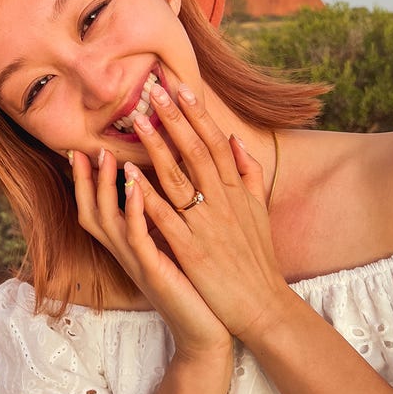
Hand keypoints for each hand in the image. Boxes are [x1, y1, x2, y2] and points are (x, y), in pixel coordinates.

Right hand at [72, 148, 231, 362]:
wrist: (208, 331)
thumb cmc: (195, 286)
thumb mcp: (174, 244)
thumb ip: (163, 217)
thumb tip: (163, 183)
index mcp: (132, 244)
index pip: (99, 206)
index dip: (88, 179)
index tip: (86, 147)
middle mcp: (128, 252)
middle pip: (91, 211)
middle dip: (85, 179)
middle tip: (84, 147)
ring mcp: (137, 262)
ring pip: (108, 221)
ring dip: (104, 187)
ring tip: (106, 155)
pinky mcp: (154, 272)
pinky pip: (136, 237)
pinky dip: (132, 210)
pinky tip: (136, 185)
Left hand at [126, 82, 289, 341]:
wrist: (263, 307)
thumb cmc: (257, 260)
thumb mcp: (258, 211)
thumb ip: (248, 173)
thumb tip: (236, 138)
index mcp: (236, 191)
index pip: (214, 142)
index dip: (197, 114)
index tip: (180, 87)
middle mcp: (222, 202)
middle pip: (196, 151)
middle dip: (174, 119)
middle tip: (153, 90)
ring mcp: (207, 225)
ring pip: (179, 178)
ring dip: (157, 147)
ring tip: (137, 121)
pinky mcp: (192, 250)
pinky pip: (166, 217)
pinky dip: (148, 195)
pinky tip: (129, 175)